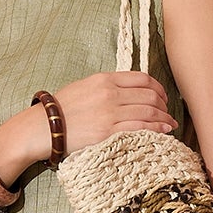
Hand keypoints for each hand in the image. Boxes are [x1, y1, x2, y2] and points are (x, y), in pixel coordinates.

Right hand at [50, 71, 177, 153]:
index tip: (162, 97)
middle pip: (150, 96)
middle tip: (167, 113)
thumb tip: (128, 92)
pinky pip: (140, 128)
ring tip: (169, 124)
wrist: (43, 127)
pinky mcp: (108, 132)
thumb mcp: (85, 86)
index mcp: (105, 79)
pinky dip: (157, 129)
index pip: (142, 79)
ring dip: (164, 118)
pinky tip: (164, 131)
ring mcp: (110, 113)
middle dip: (164, 105)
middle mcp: (110, 94)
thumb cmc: (61, 109)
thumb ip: (106, 86)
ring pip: (149, 112)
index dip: (158, 88)